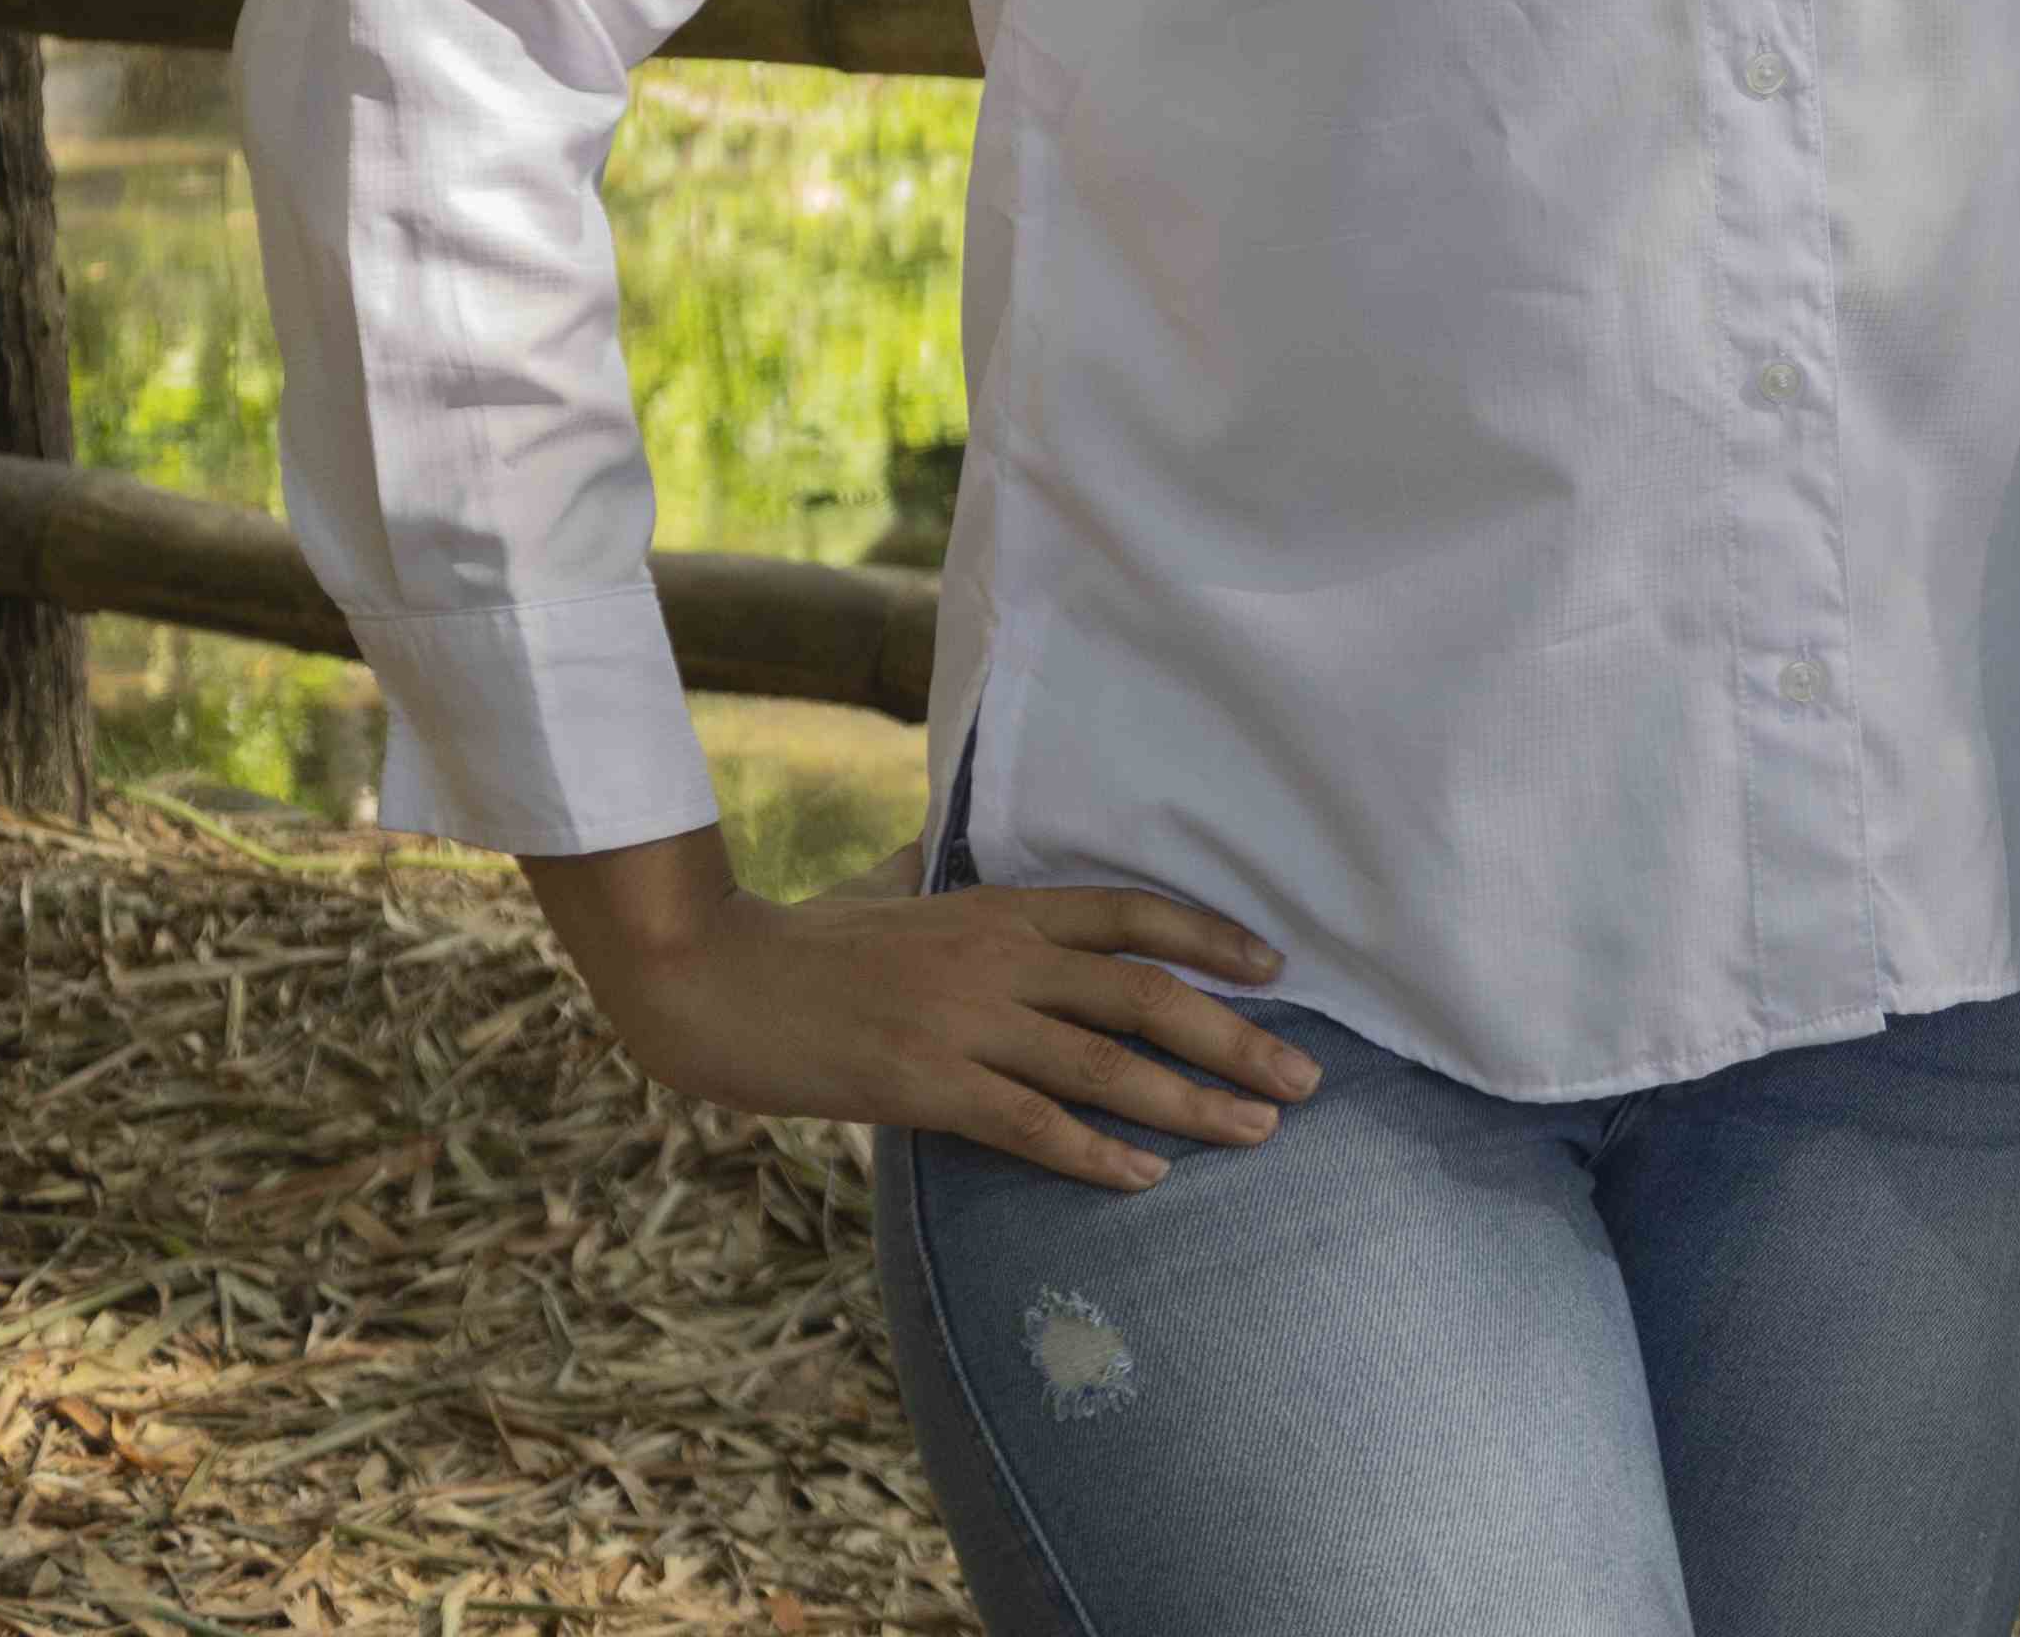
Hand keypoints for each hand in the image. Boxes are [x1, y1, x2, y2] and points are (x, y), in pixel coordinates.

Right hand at [523, 829, 1322, 1191]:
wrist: (713, 980)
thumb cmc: (803, 938)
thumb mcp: (888, 885)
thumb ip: (936, 868)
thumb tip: (947, 840)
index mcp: (1000, 907)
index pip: (1133, 913)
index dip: (1213, 937)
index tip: (1276, 969)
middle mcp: (998, 958)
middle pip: (1145, 994)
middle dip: (1236, 1037)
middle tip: (1306, 1077)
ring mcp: (963, 1022)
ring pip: (1103, 1064)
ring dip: (1190, 1102)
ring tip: (1257, 1130)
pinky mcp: (923, 1084)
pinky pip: (1029, 1124)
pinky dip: (1094, 1152)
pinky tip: (1144, 1178)